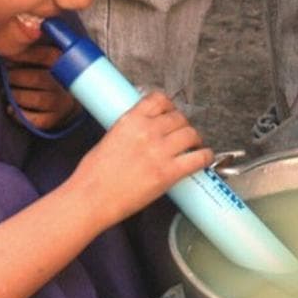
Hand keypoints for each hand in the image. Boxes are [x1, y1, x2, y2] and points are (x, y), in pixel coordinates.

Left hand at [2, 45, 80, 129]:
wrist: (67, 104)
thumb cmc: (50, 77)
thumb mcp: (48, 60)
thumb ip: (35, 50)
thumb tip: (13, 44)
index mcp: (65, 65)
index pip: (45, 55)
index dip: (22, 55)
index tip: (8, 58)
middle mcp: (64, 84)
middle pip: (36, 77)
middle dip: (15, 76)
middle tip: (7, 76)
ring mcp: (59, 103)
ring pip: (31, 98)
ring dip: (14, 94)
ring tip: (9, 91)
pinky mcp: (52, 120)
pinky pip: (30, 118)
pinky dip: (17, 113)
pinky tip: (11, 108)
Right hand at [70, 91, 211, 225]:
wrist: (91, 198)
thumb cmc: (92, 174)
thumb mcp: (108, 139)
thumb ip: (128, 131)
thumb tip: (140, 132)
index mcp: (130, 120)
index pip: (159, 99)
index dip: (169, 106)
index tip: (170, 112)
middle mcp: (148, 131)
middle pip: (178, 118)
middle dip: (182, 125)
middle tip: (182, 134)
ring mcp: (160, 151)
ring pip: (191, 134)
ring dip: (195, 139)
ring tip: (194, 146)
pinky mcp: (169, 173)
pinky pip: (198, 158)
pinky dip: (205, 156)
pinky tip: (204, 157)